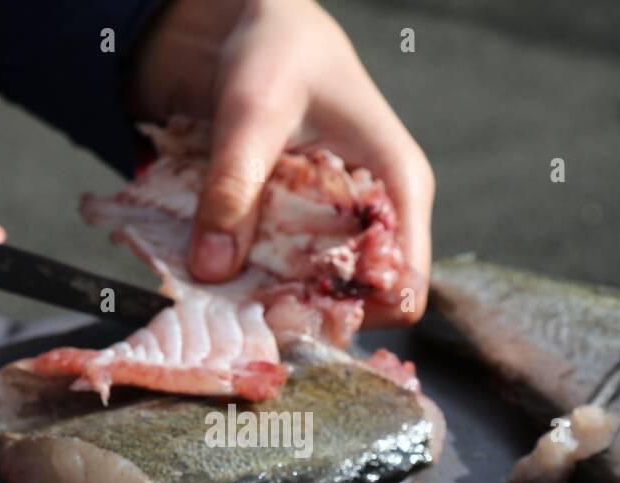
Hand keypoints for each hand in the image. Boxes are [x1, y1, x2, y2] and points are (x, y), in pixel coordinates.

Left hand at [127, 0, 434, 324]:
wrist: (261, 30)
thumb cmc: (276, 54)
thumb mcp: (250, 112)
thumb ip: (233, 187)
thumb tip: (213, 271)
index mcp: (399, 184)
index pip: (406, 284)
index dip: (356, 312)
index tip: (291, 309)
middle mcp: (385, 213)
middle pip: (366, 302)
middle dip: (312, 315)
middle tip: (252, 309)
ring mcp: (351, 224)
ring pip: (331, 294)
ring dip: (286, 304)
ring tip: (238, 294)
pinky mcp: (318, 228)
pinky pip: (302, 275)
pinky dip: (270, 283)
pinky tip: (235, 272)